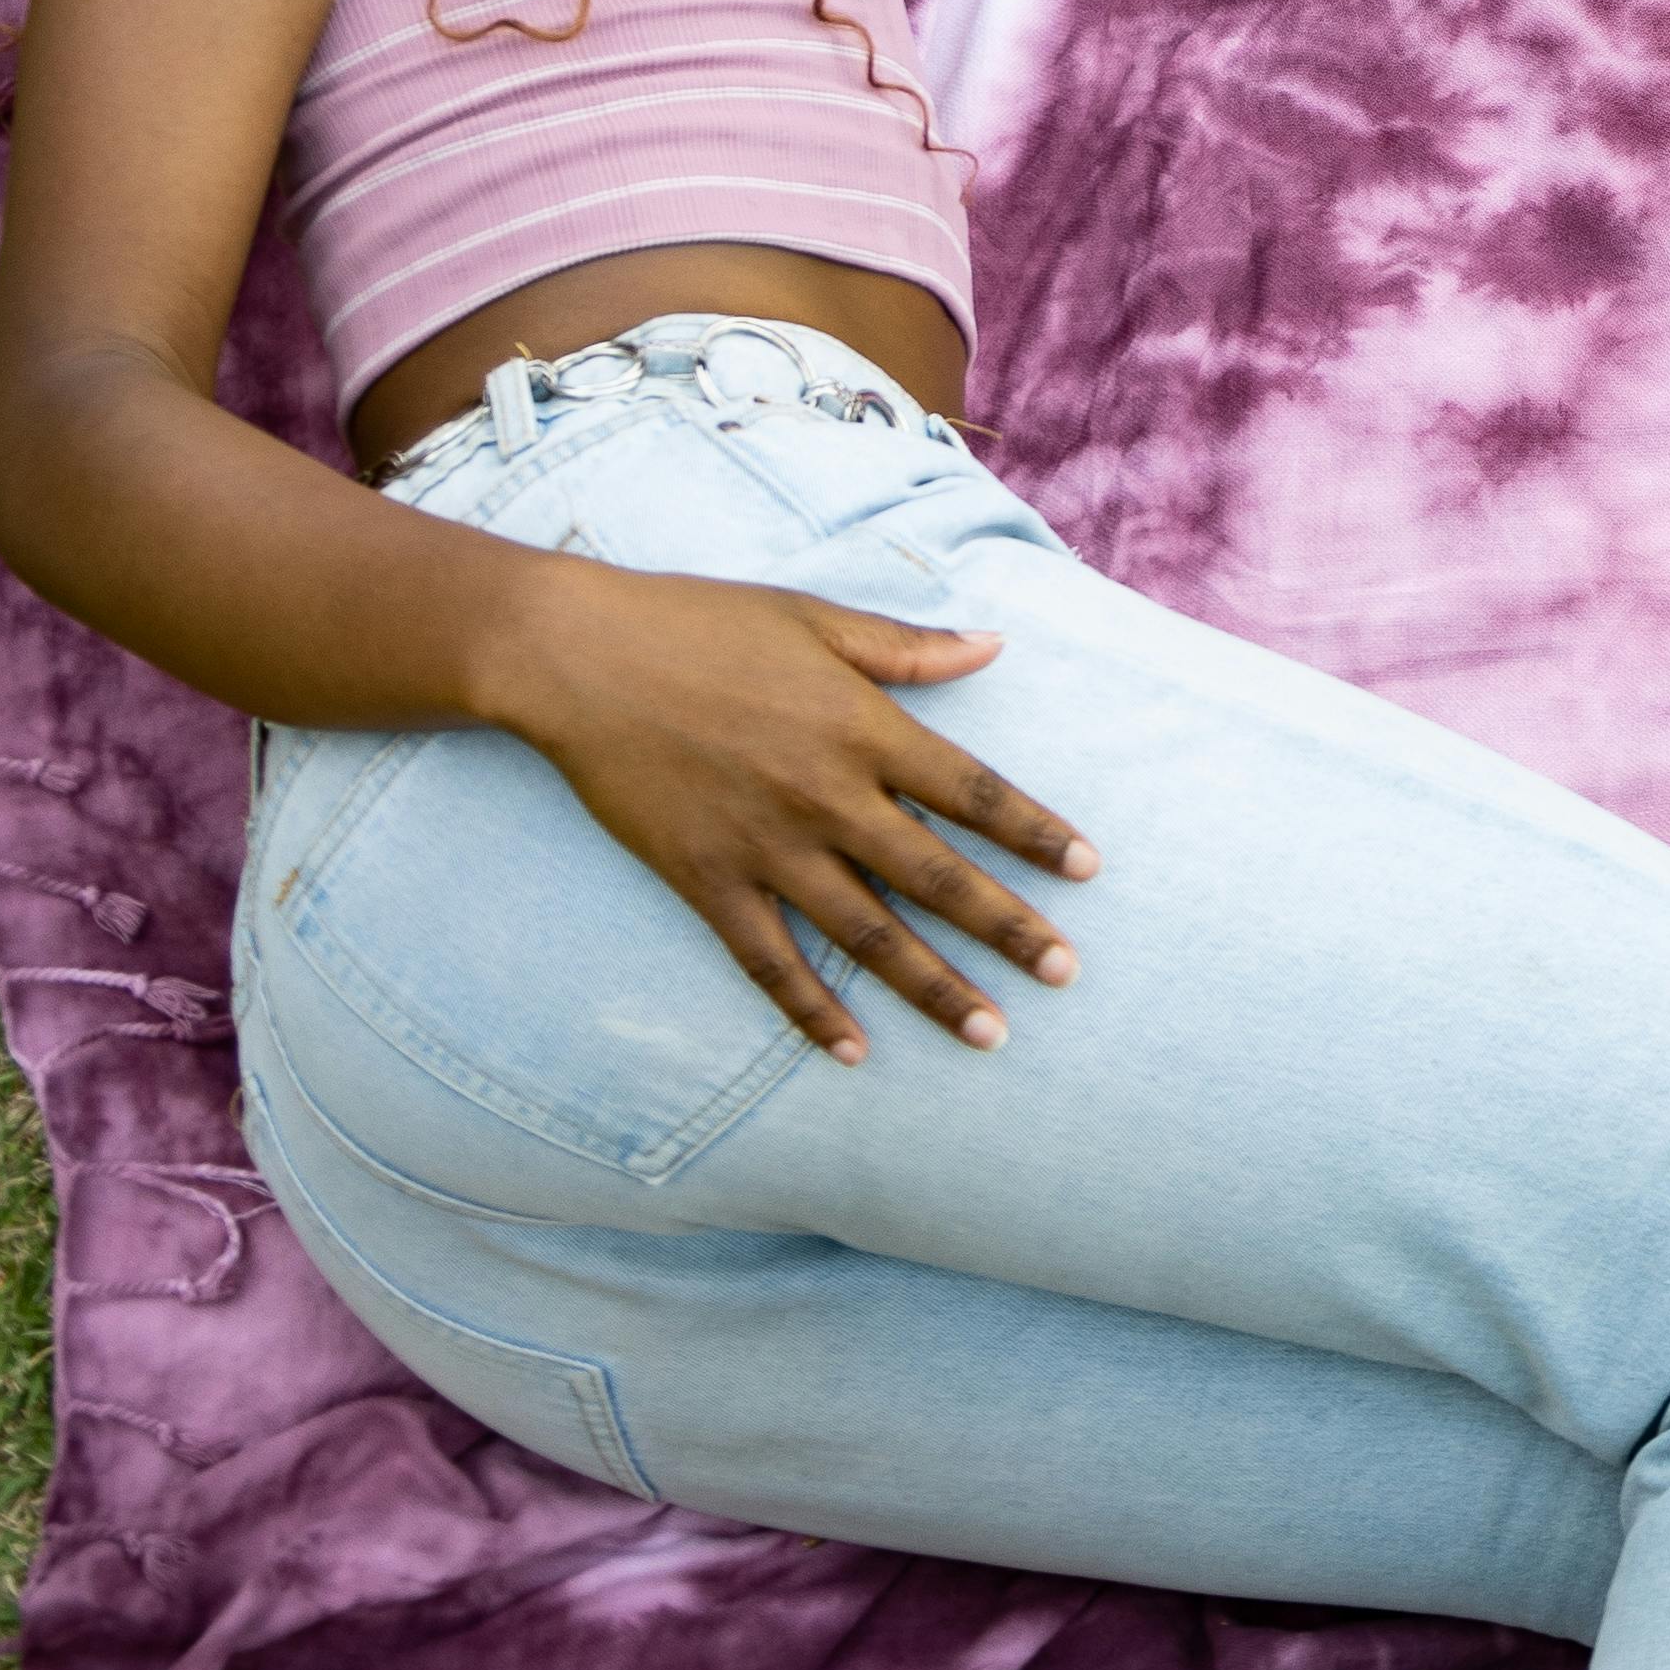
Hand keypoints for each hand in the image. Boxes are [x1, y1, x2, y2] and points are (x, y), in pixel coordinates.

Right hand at [493, 562, 1099, 1061]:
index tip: (1088, 871)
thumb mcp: (814, 618)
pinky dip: (811, 1011)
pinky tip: (853, 1052)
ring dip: (931, 987)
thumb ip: (907, 647)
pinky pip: (769, 962)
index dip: (1034, 833)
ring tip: (989, 1033)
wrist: (581, 658)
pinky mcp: (706, 882)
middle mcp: (826, 796)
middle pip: (935, 876)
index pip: (972, 791)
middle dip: (1006, 929)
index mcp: (862, 727)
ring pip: (866, 934)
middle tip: (1064, 974)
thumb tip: (993, 645)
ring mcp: (766, 847)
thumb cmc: (701, 624)